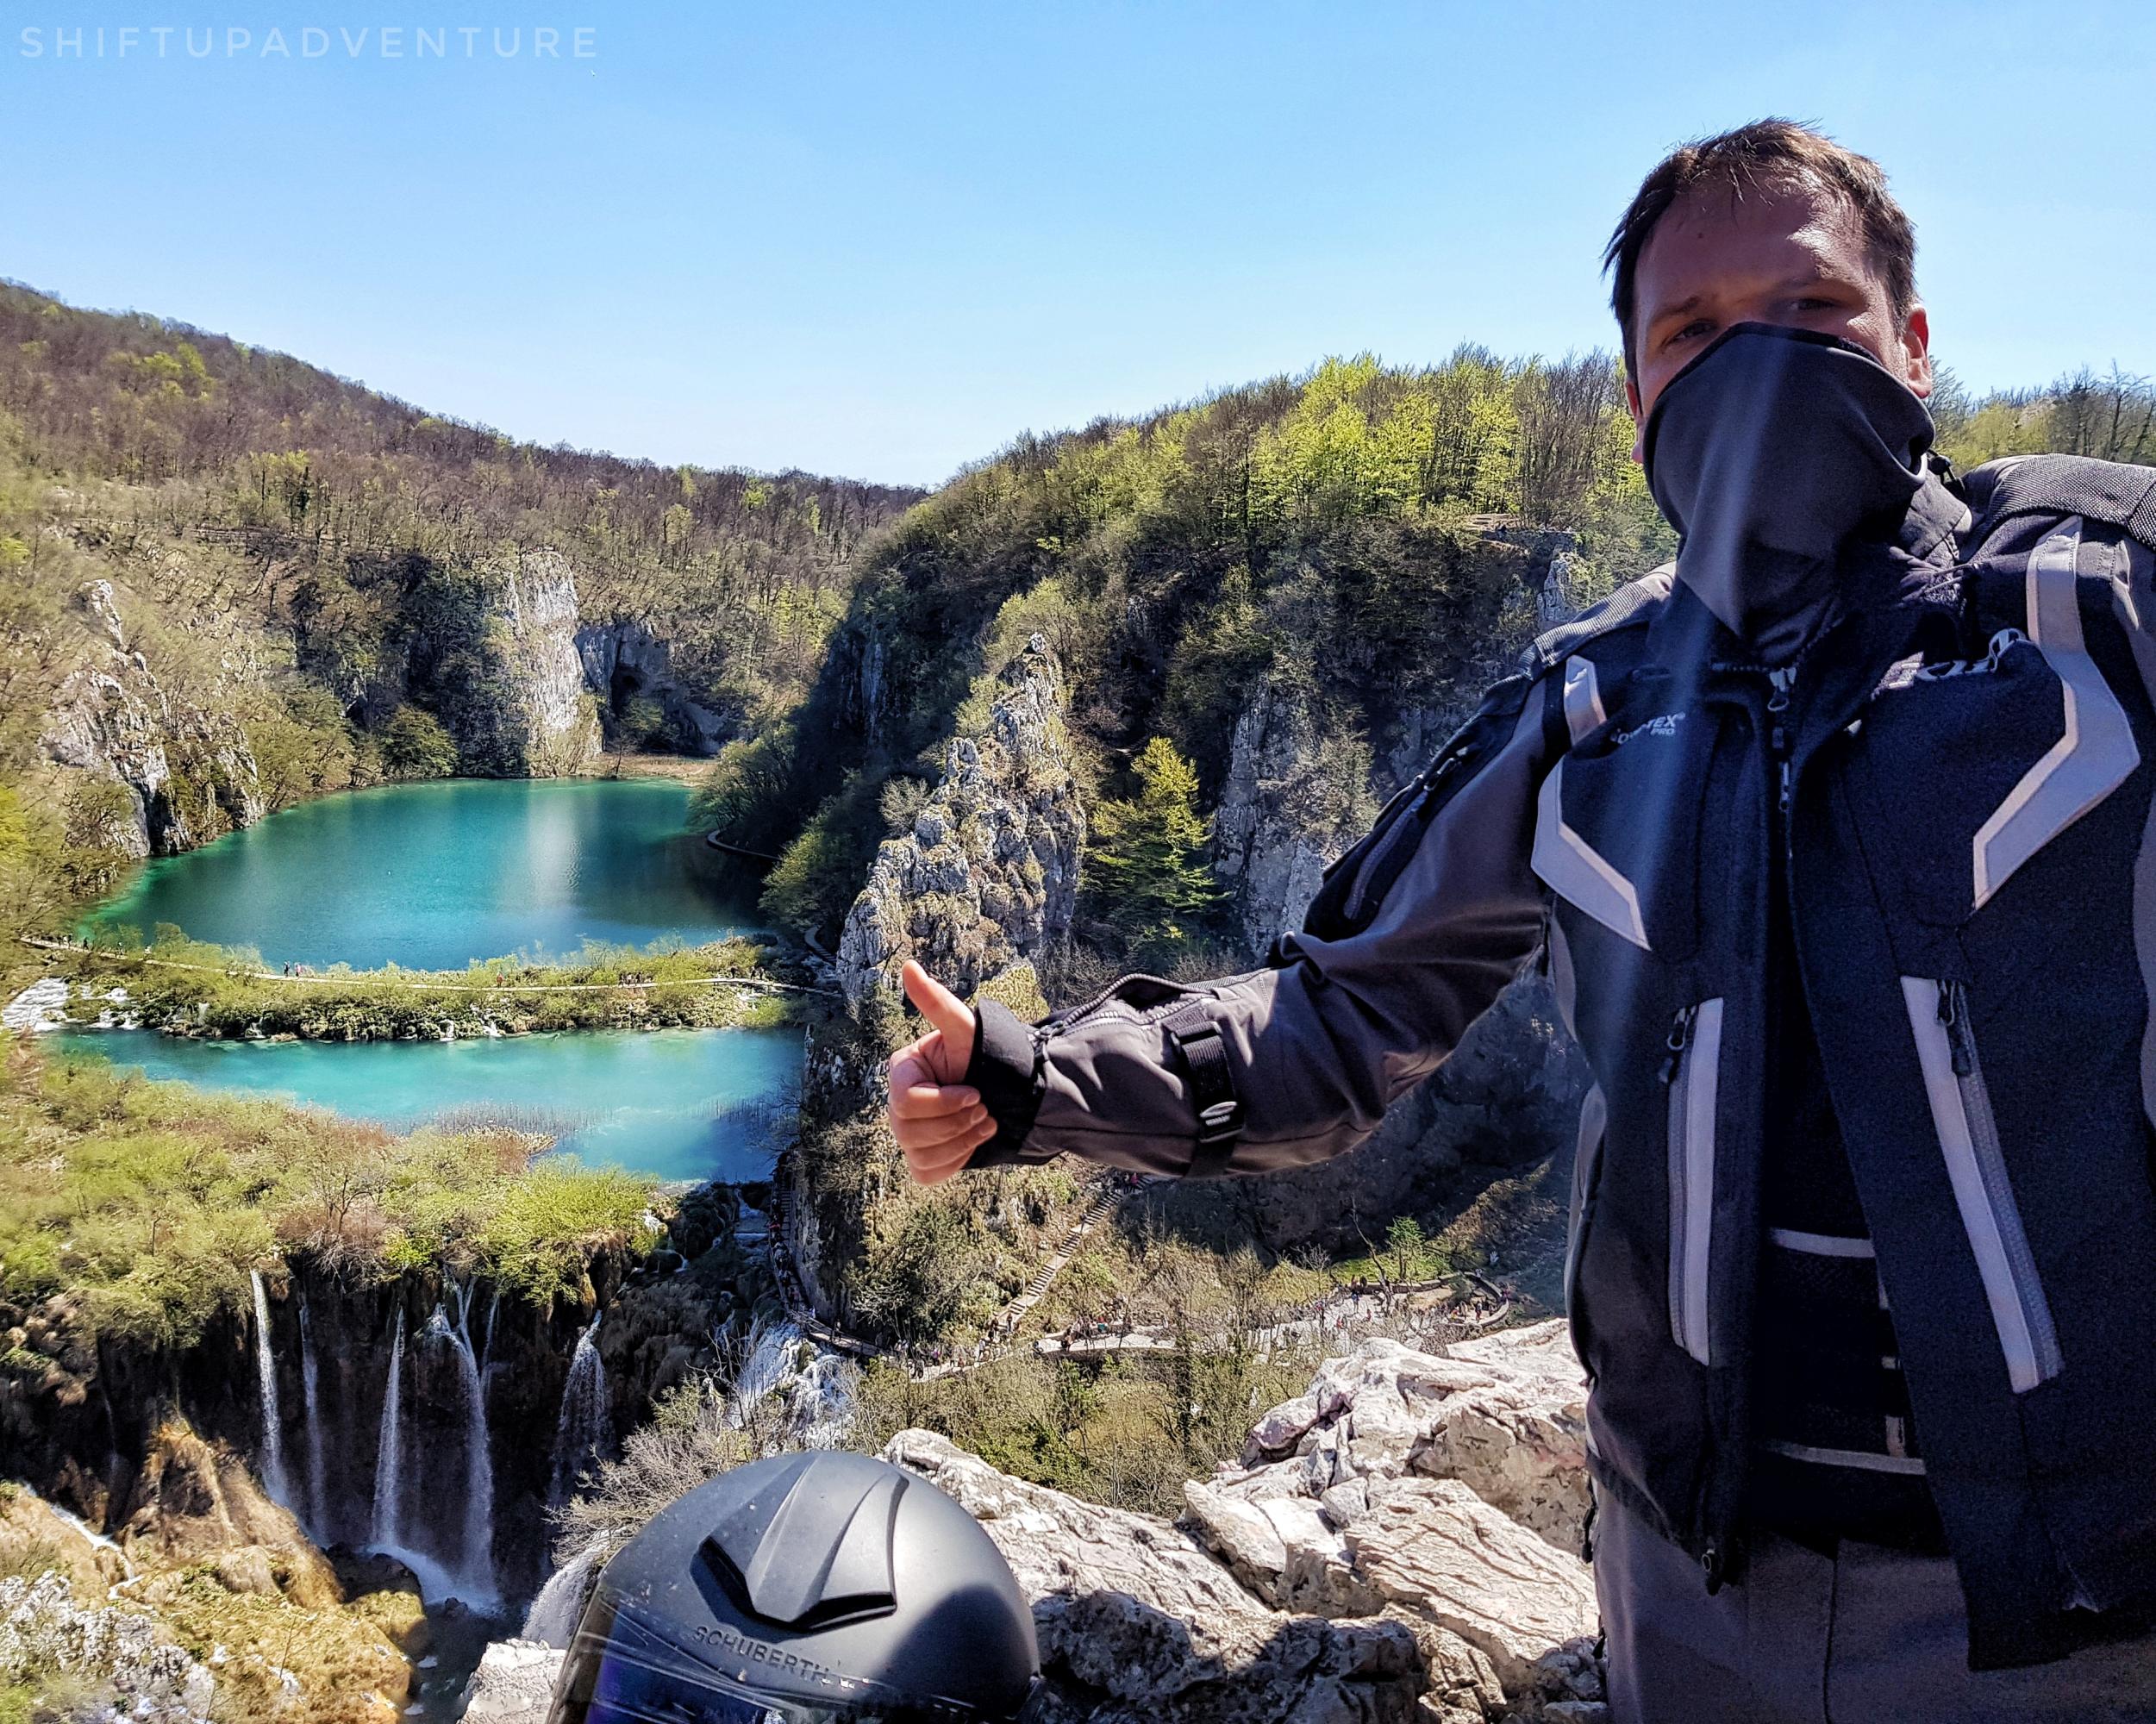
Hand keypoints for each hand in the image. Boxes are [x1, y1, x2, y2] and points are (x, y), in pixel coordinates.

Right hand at [886, 959, 993, 1183]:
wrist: (1011, 1090)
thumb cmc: (986, 1054)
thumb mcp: (965, 1029)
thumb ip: (936, 1001)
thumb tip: (908, 965)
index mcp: (903, 1071)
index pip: (905, 1100)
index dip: (943, 1102)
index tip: (976, 1092)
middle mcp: (898, 1104)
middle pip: (910, 1131)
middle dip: (957, 1122)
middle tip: (986, 1109)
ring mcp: (908, 1134)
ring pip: (920, 1154)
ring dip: (962, 1142)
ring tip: (986, 1123)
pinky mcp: (923, 1159)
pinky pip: (926, 1173)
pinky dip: (955, 1162)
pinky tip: (972, 1142)